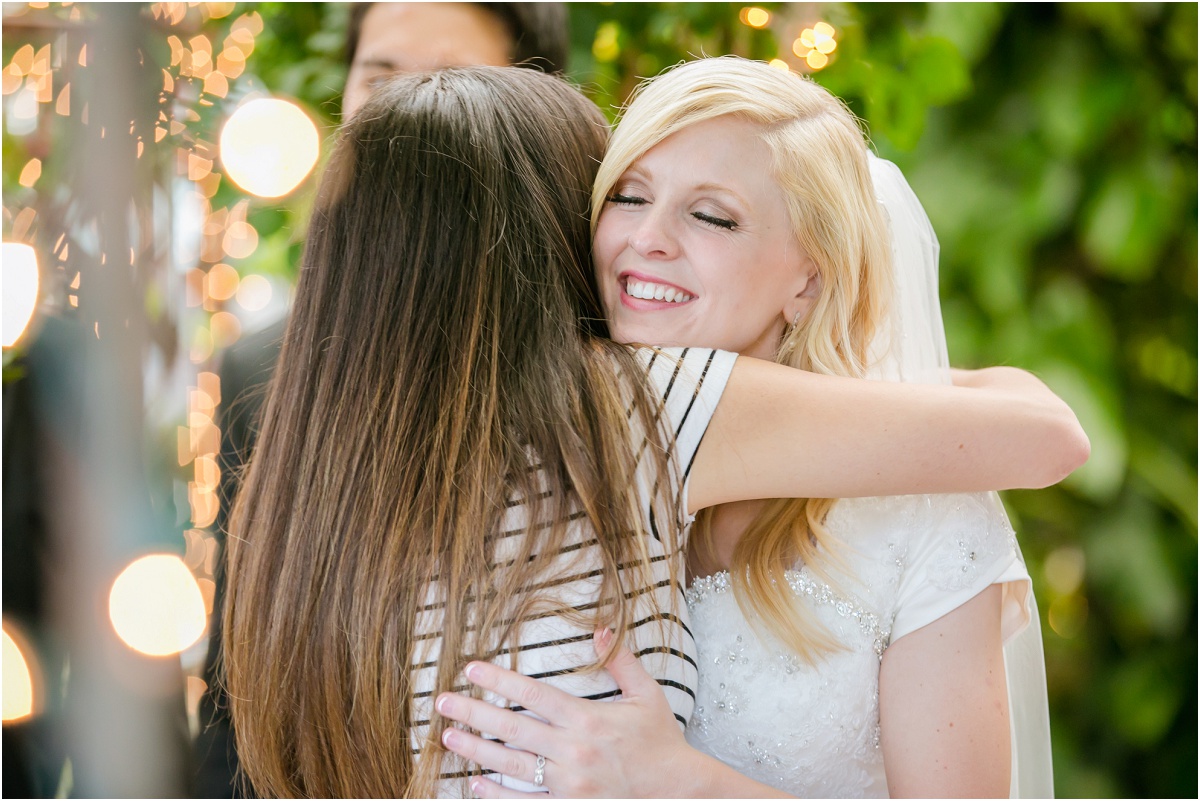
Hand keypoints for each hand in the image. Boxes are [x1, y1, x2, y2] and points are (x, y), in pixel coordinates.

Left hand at [435, 628, 696, 797]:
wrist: (679, 792)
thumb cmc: (662, 742)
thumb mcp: (648, 695)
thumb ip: (621, 662)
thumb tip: (601, 629)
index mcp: (588, 719)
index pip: (533, 694)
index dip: (500, 680)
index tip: (471, 669)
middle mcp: (574, 750)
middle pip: (513, 728)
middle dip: (474, 713)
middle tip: (442, 702)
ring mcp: (569, 784)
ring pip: (511, 765)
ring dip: (476, 751)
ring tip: (449, 738)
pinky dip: (496, 796)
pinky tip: (474, 784)